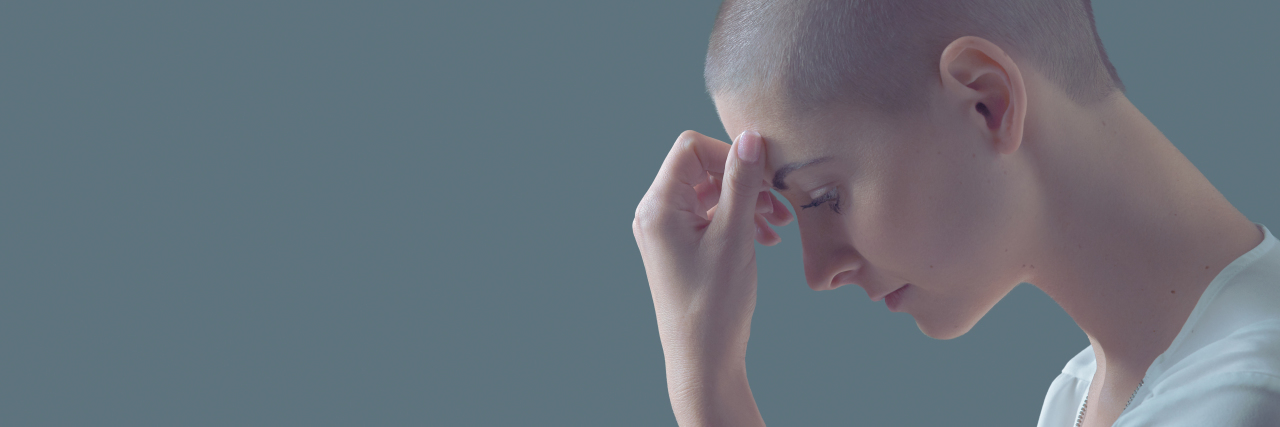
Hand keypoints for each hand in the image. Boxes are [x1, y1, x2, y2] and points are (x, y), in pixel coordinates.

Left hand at [632, 130, 791, 425]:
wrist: (703, 360)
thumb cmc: (715, 303)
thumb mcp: (734, 236)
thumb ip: (741, 182)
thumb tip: (750, 136)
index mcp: (658, 206)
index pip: (691, 148)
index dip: (730, 154)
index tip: (763, 176)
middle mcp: (654, 213)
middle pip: (700, 167)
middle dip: (742, 179)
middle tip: (778, 202)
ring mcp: (665, 231)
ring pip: (709, 192)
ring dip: (745, 200)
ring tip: (778, 225)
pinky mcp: (679, 246)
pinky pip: (708, 216)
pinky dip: (737, 219)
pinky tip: (766, 238)